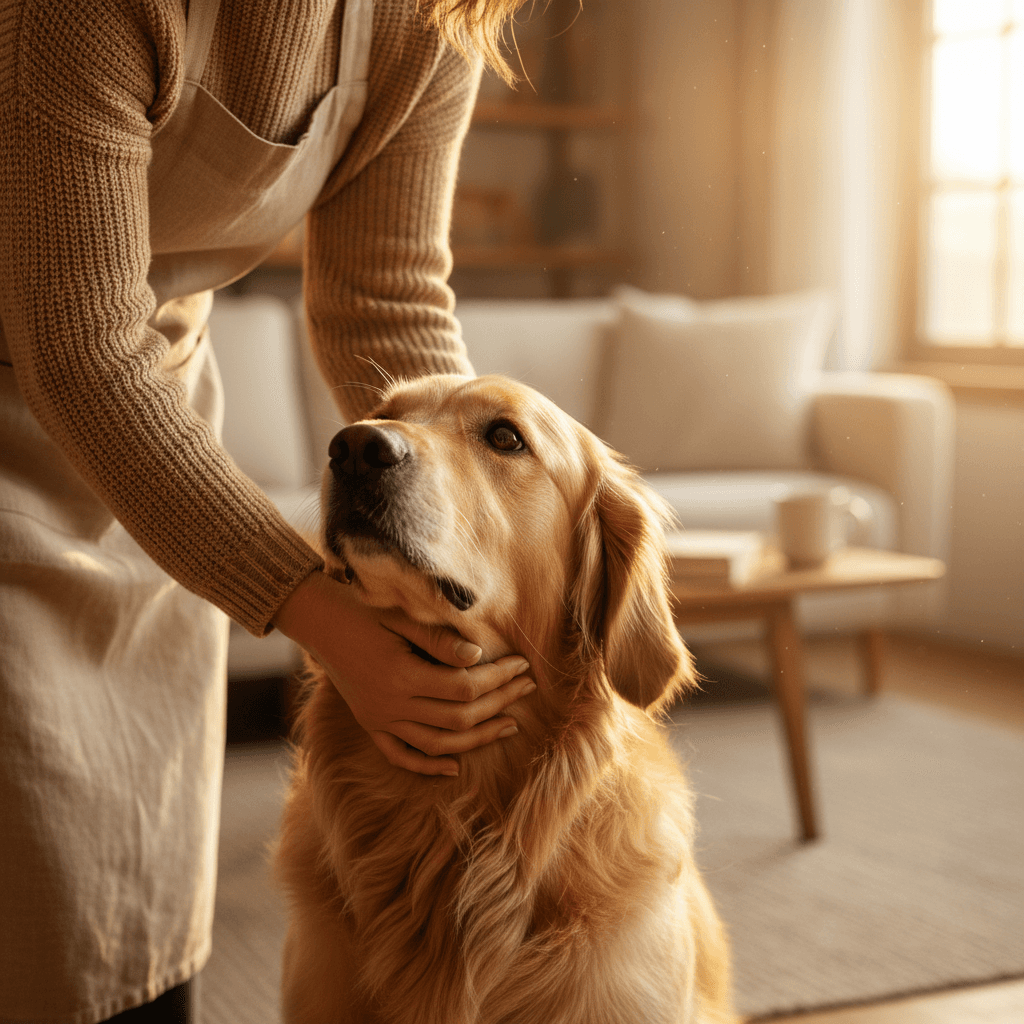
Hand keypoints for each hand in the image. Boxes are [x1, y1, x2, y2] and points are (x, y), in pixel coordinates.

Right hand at [271, 570, 534, 774]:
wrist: (318, 620)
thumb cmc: (364, 608)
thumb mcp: (401, 616)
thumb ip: (439, 640)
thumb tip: (478, 657)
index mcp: (402, 675)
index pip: (464, 688)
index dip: (498, 678)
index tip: (522, 664)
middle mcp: (391, 705)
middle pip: (458, 718)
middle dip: (499, 704)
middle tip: (527, 688)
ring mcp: (379, 720)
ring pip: (436, 744)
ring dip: (476, 739)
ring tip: (508, 725)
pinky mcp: (370, 725)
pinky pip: (401, 755)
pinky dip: (428, 764)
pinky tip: (454, 766)